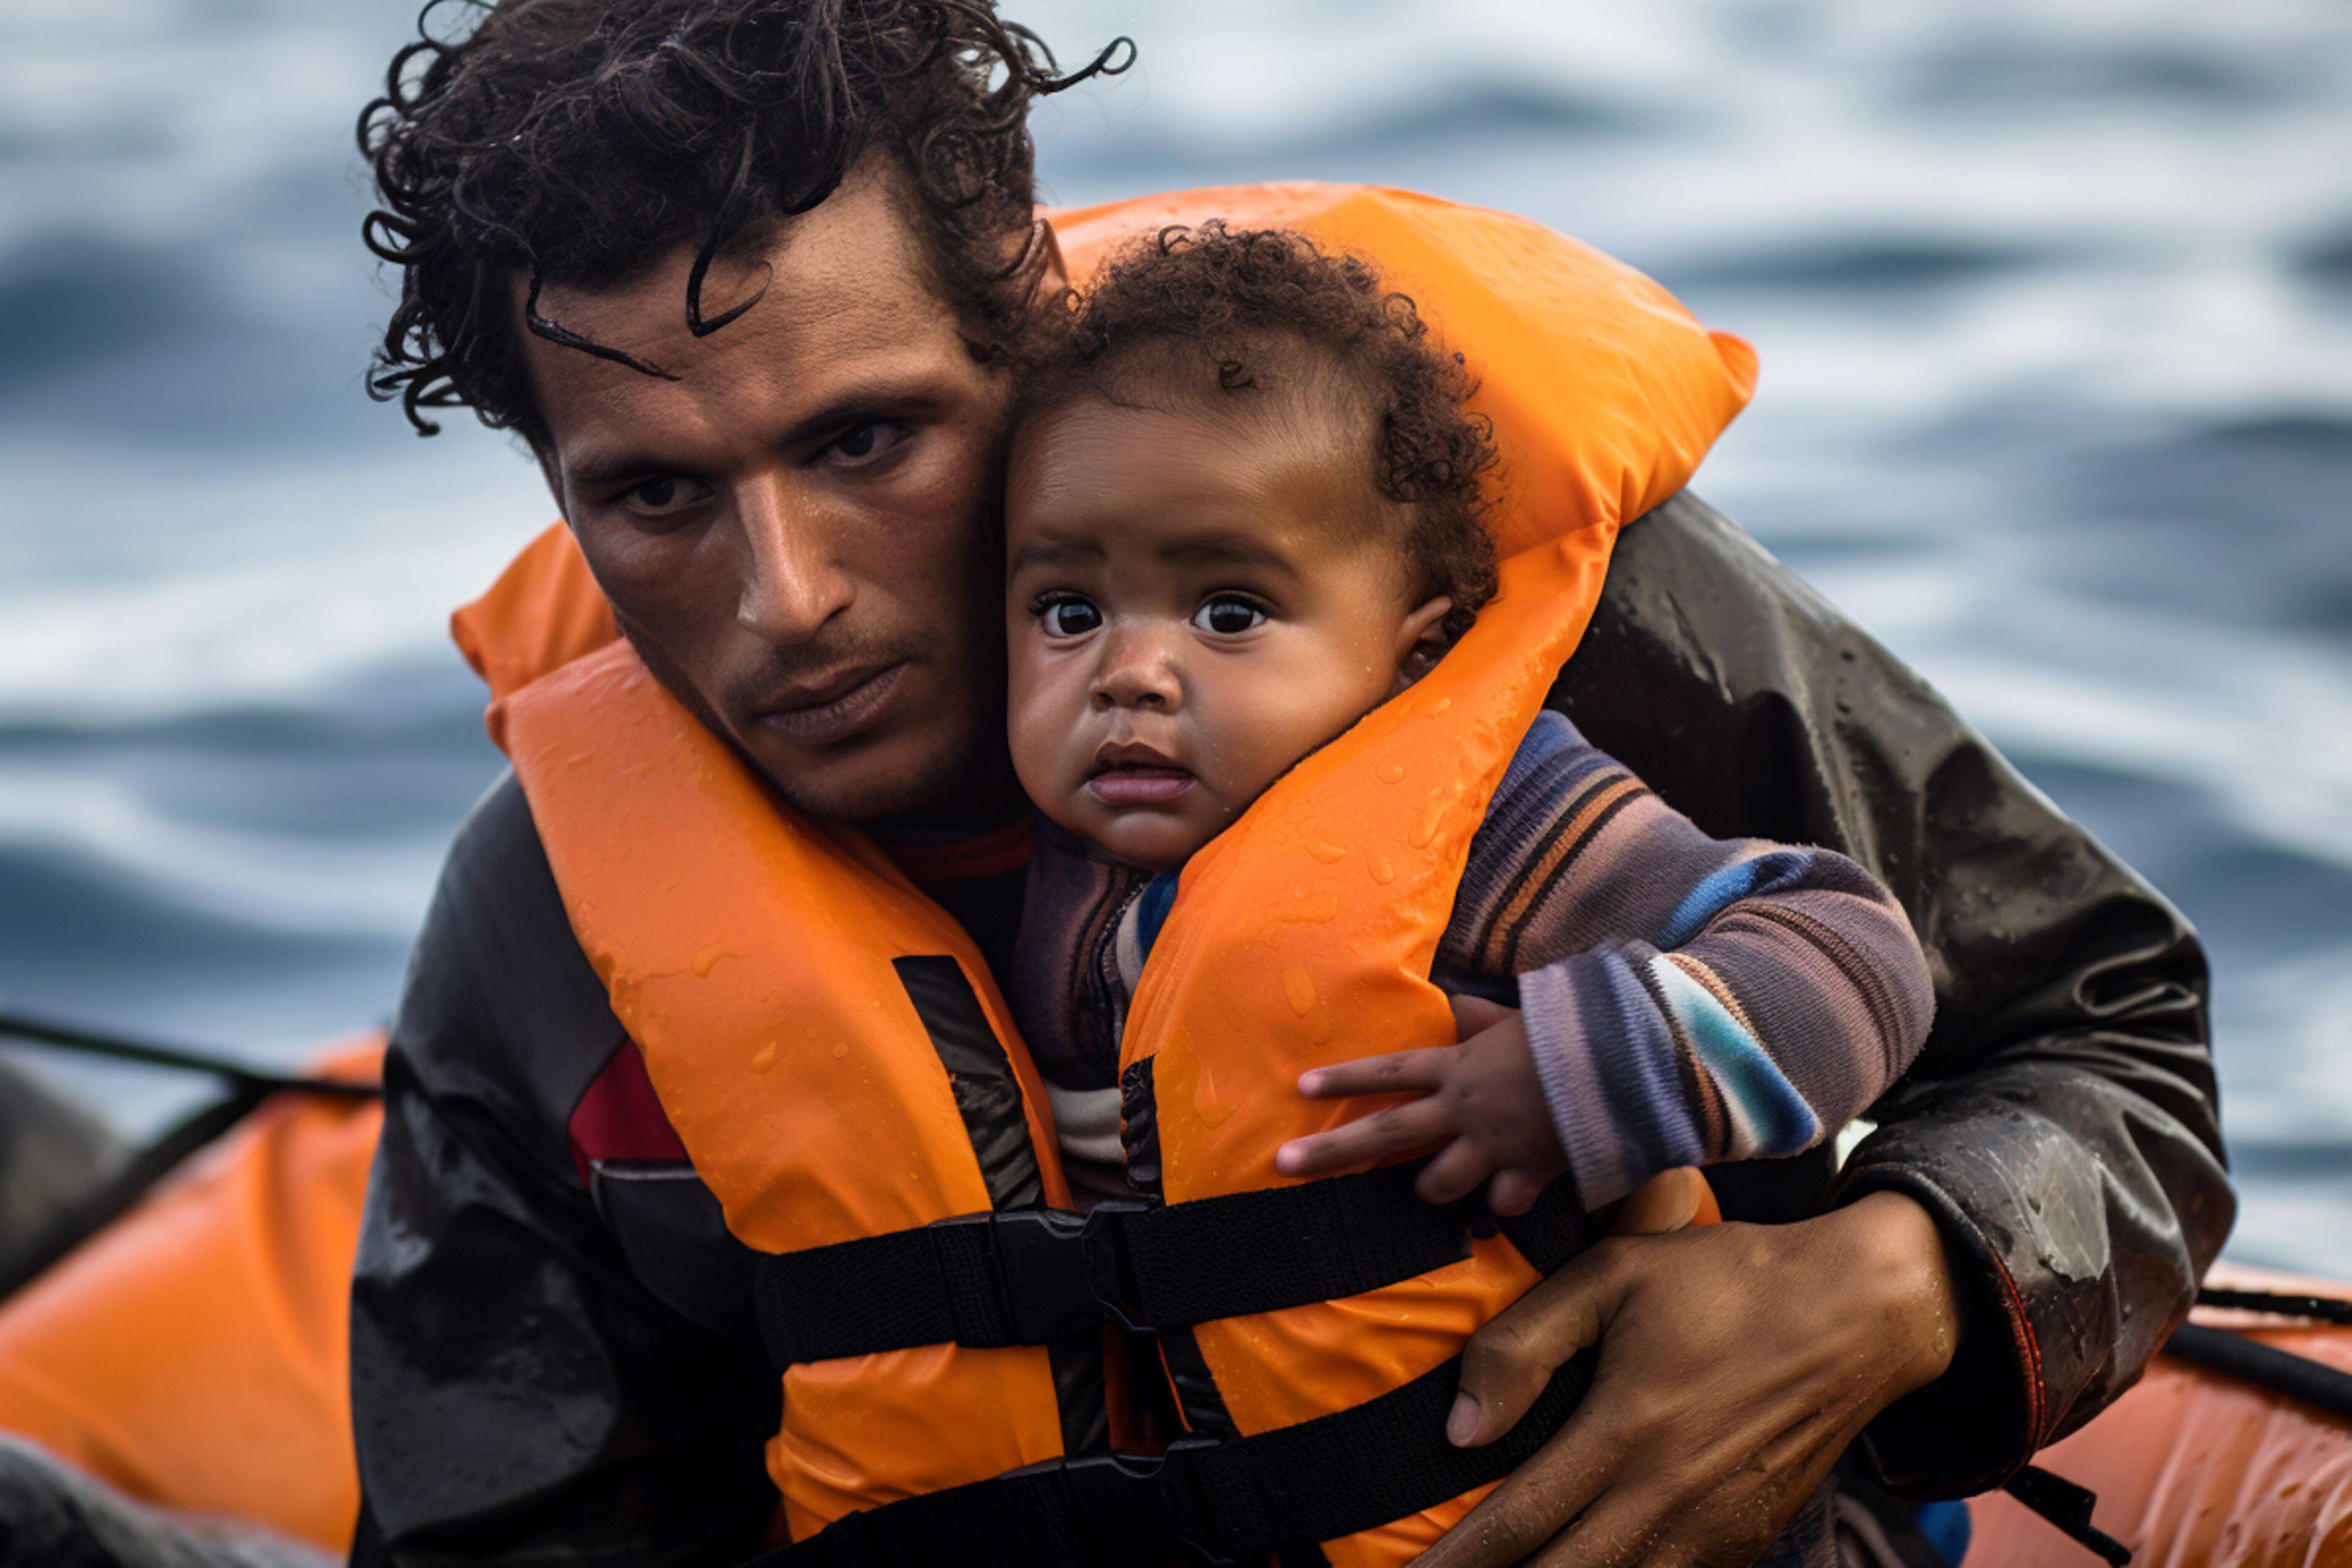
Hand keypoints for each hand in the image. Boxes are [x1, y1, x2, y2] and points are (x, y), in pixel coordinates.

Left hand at [1276, 997, 1565, 1213]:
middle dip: (1330, 1151)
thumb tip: (1453, 1001)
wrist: (1624, 1066)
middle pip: (1385, 1133)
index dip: (1344, 1078)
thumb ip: (1478, 1018)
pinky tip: (1507, 1198)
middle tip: (1283, 1163)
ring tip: (1432, 1186)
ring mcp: (1491, 1147)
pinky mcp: (1527, 1175)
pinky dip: (1503, 1203)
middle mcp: (1463, 1109)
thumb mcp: (1516, 1017)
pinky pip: (1502, 1204)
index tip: (1299, 1087)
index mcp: (1458, 1066)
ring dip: (1432, 1187)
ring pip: (1437, 1183)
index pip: (1389, 1069)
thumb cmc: (1570, 1032)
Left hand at [1412, 1190, 1962, 1567]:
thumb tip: (1462, 1429)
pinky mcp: (1747, 1539)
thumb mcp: (1614, 1275)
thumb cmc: (1727, 1280)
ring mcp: (1715, 1530)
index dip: (1455, 1563)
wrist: (1862, 1312)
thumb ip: (1525, 1343)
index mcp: (1625, 1432)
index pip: (1515, 1522)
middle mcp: (1668, 1497)